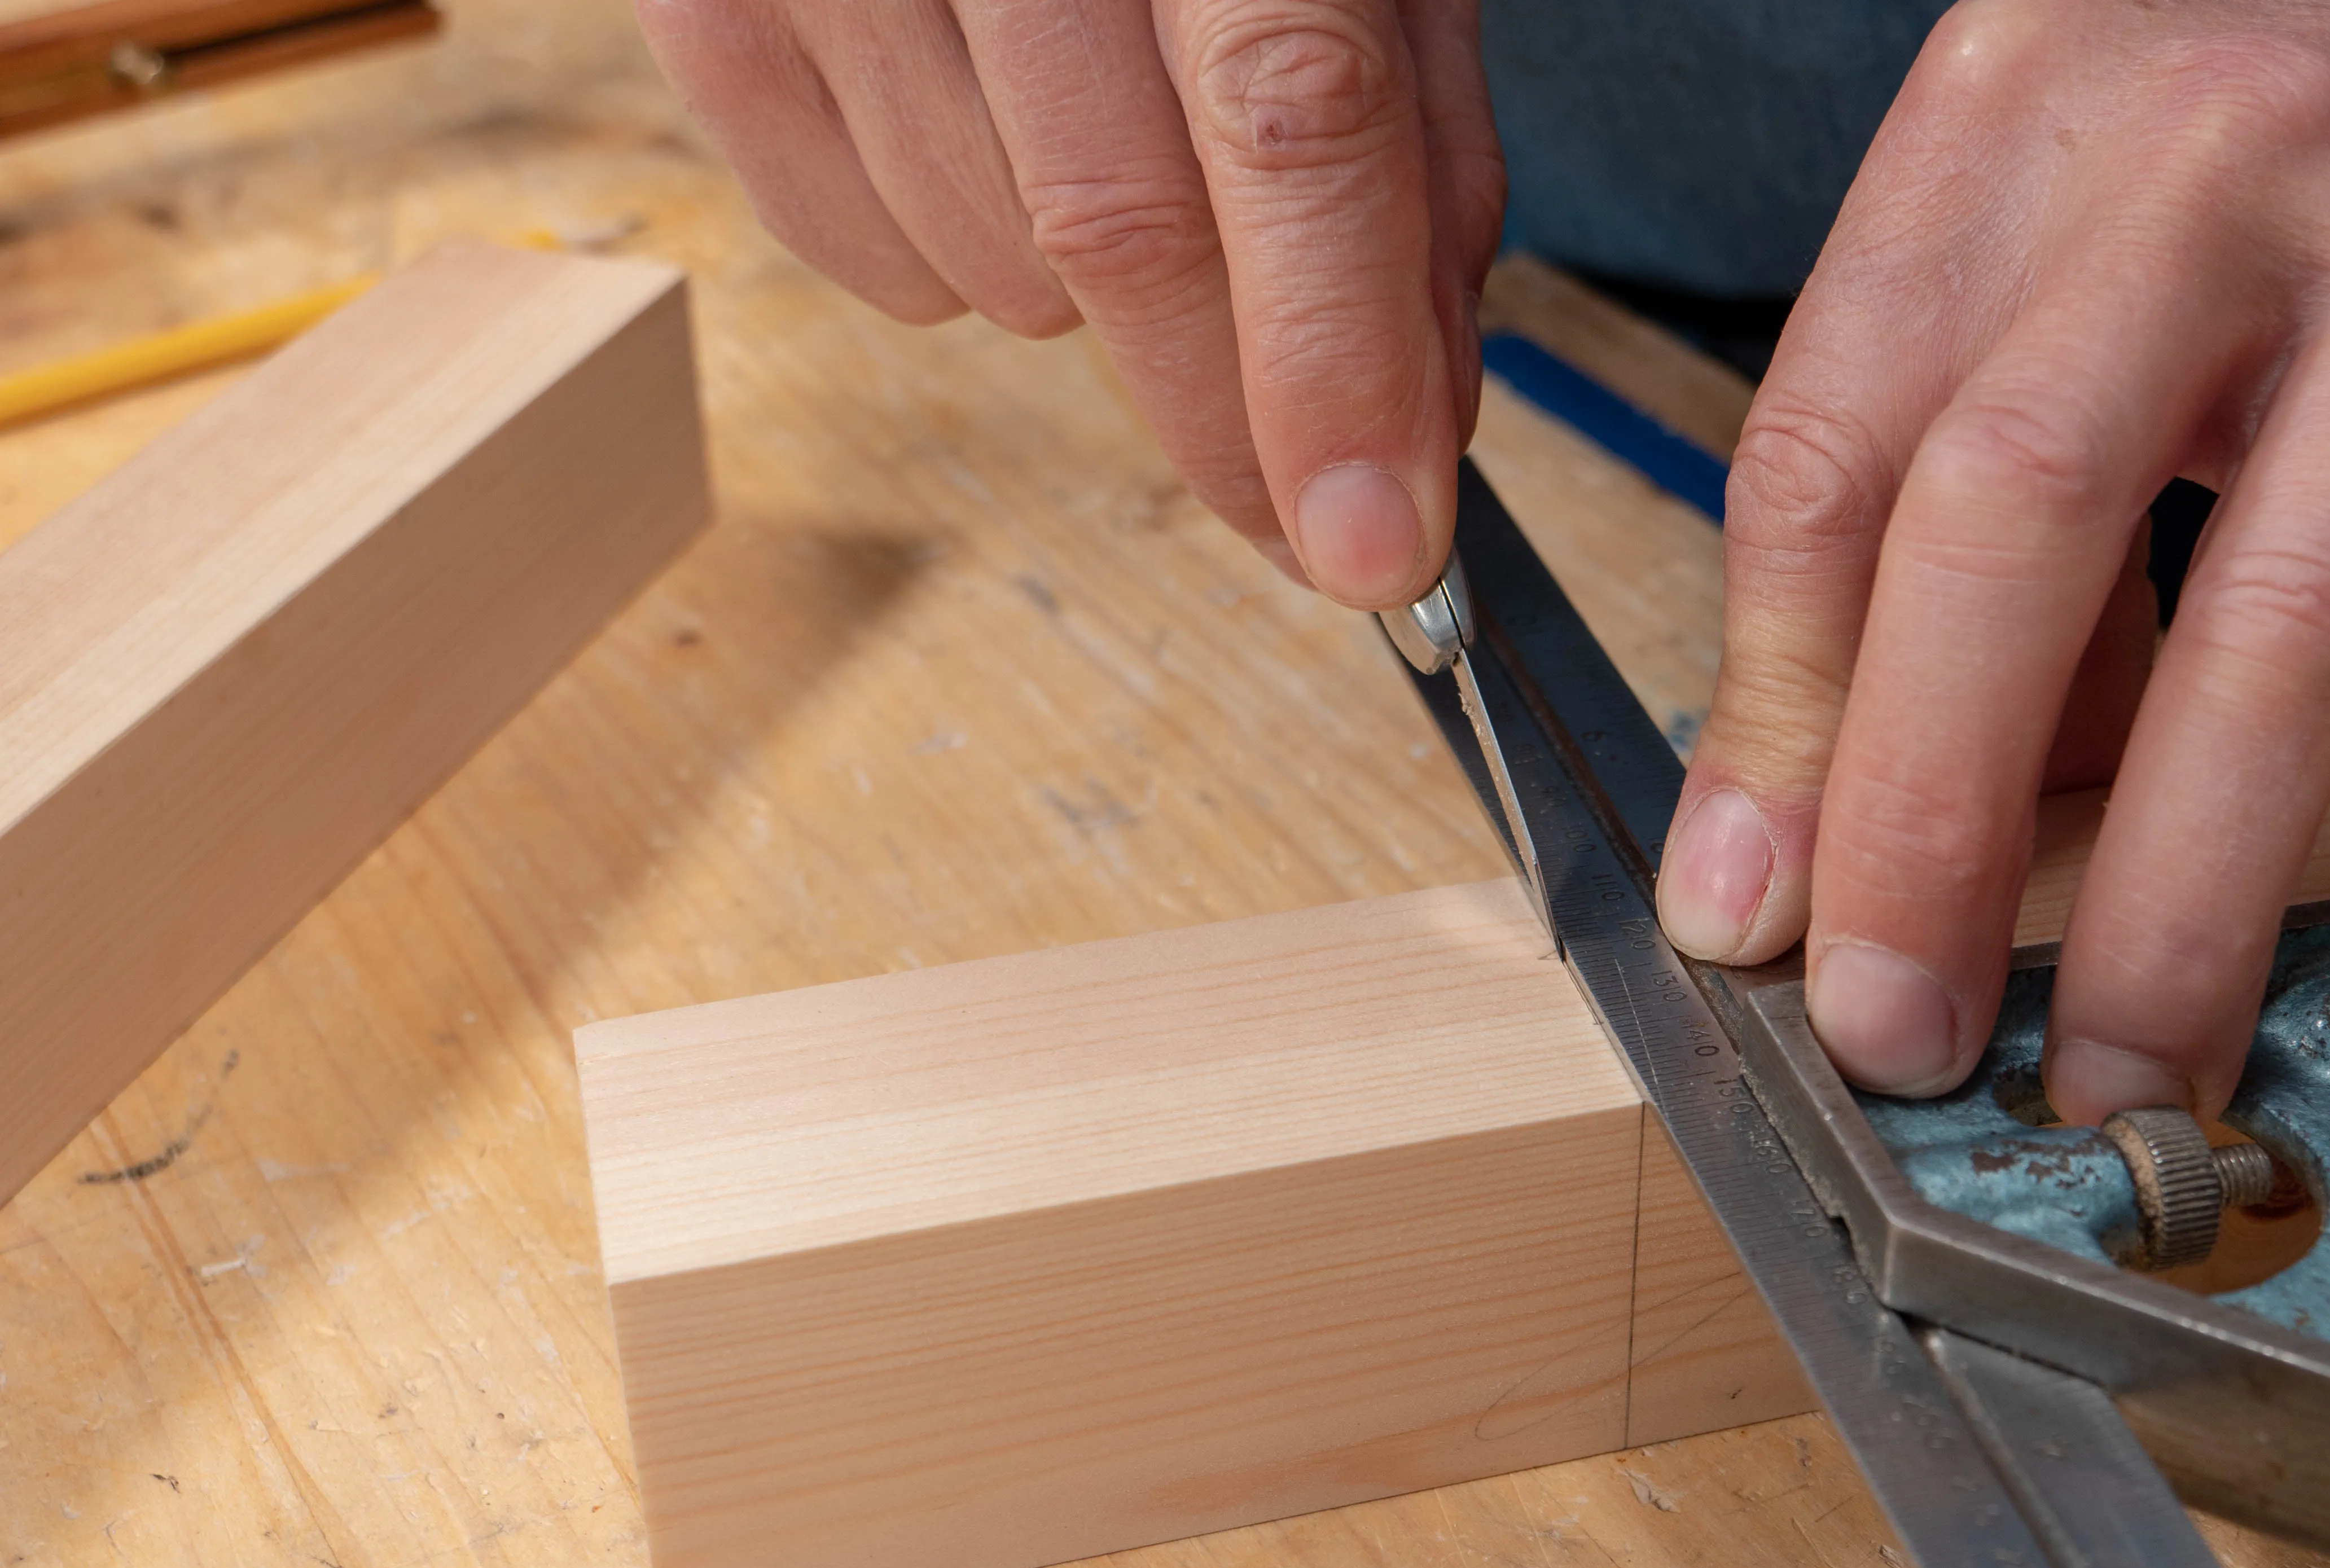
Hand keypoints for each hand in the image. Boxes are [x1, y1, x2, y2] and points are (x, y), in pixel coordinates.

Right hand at [634, 0, 1500, 606]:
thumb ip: (1405, 144)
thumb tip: (1416, 404)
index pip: (1289, 114)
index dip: (1337, 356)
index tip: (1377, 550)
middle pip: (1120, 224)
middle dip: (1229, 417)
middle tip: (1299, 514)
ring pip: (995, 264)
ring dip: (1094, 301)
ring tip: (1116, 163)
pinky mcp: (711, 7)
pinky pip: (865, 252)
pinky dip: (959, 260)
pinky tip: (994, 151)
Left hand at [1656, 0, 2329, 1120]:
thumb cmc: (2284, 151)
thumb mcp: (2058, 244)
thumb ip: (1933, 482)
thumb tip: (1825, 814)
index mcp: (2019, 117)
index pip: (1832, 446)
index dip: (1772, 710)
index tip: (1745, 908)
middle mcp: (2218, 168)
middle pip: (2015, 521)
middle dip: (1926, 819)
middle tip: (1893, 1030)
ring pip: (2281, 639)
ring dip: (2182, 910)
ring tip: (2126, 1080)